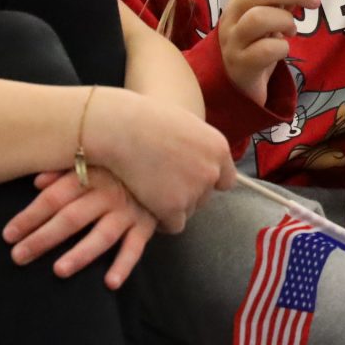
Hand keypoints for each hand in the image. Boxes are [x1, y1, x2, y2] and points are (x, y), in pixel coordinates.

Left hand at [2, 169, 171, 287]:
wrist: (166, 160)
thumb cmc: (118, 164)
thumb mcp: (93, 160)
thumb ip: (63, 171)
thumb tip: (36, 182)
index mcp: (90, 175)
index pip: (54, 197)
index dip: (30, 215)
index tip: (8, 234)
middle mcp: (108, 193)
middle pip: (71, 218)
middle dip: (43, 238)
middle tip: (19, 256)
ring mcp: (128, 211)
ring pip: (101, 235)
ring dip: (80, 254)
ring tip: (59, 271)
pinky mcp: (146, 225)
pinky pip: (135, 248)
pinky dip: (124, 266)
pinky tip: (109, 283)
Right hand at [86, 86, 234, 227]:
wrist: (119, 129)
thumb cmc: (144, 120)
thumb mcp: (184, 124)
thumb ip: (197, 147)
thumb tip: (196, 161)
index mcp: (218, 148)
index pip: (225, 180)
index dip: (207, 182)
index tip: (190, 181)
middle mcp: (211, 171)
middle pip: (204, 197)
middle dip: (187, 193)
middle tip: (162, 183)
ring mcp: (194, 191)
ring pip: (188, 211)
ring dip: (173, 205)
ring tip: (151, 190)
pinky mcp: (173, 208)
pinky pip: (174, 225)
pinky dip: (163, 220)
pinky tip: (148, 207)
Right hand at [216, 0, 316, 107]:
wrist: (237, 85)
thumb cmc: (255, 44)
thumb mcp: (266, 17)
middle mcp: (230, 16)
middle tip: (314, 1)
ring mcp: (233, 41)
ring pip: (258, 17)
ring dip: (285, 20)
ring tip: (292, 30)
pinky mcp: (241, 64)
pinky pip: (266, 49)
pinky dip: (282, 47)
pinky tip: (283, 50)